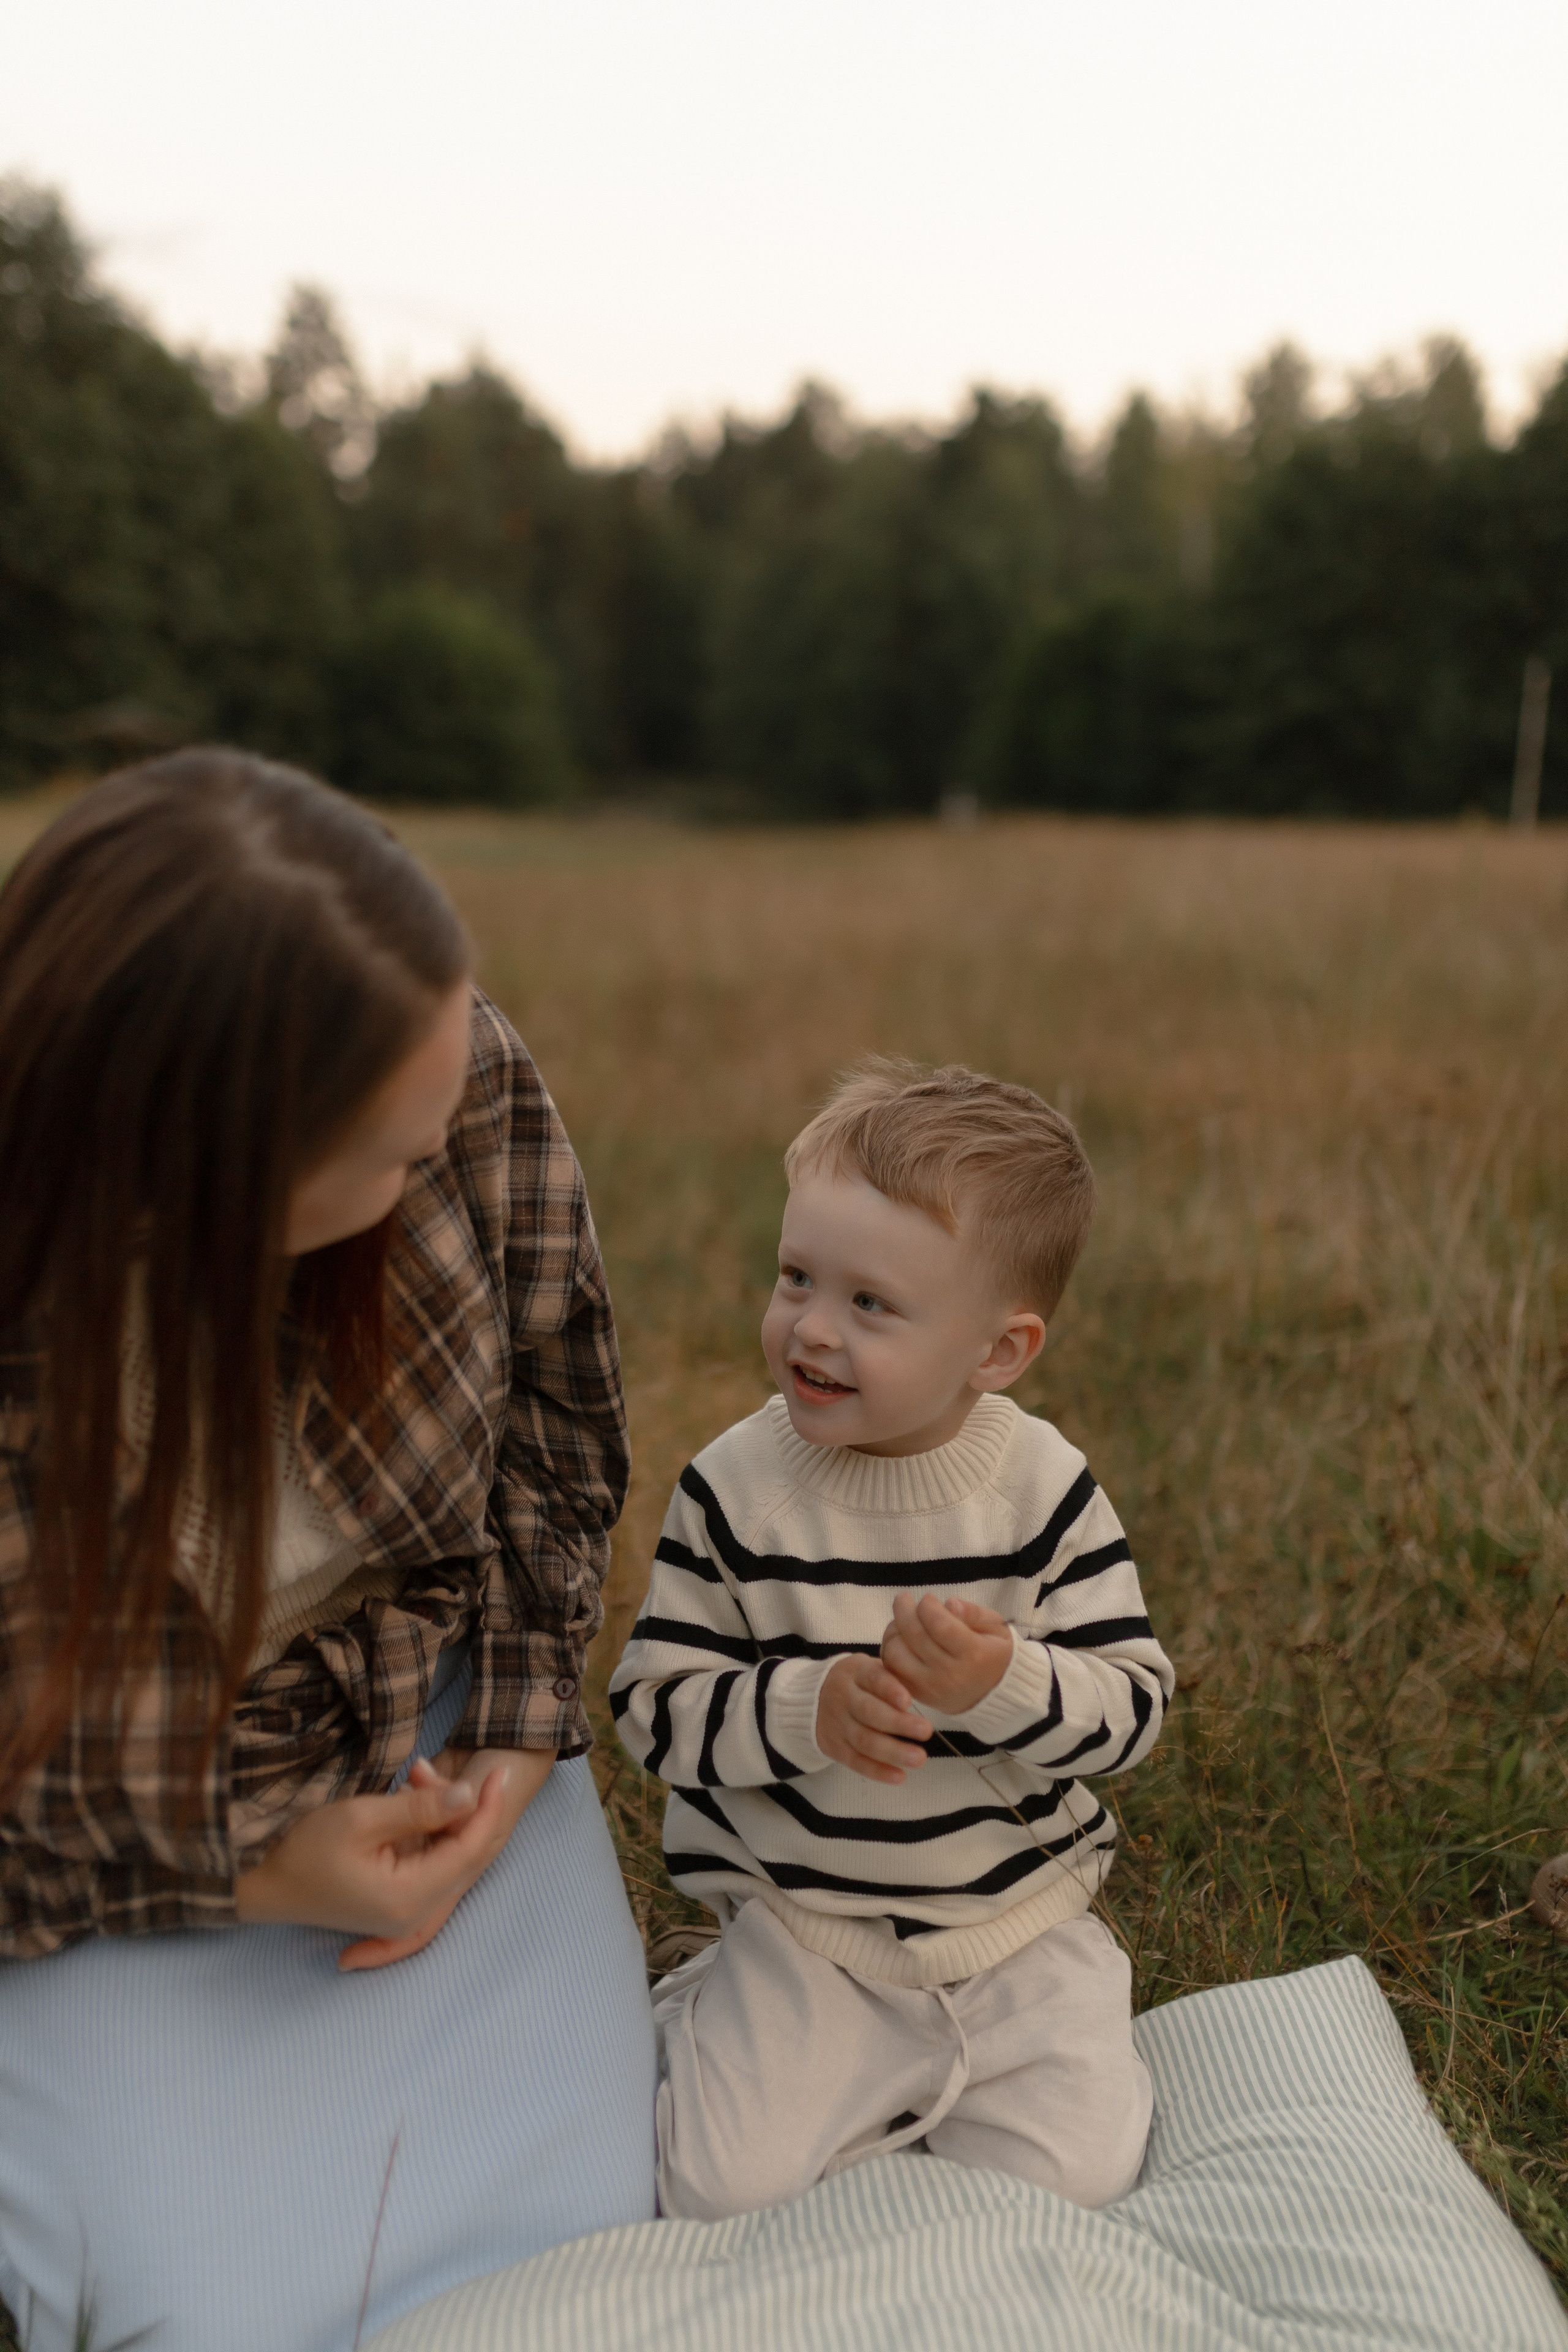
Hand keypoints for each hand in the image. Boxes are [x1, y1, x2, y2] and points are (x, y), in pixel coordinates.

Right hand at [234, 1746, 552, 1970]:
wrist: (264, 1885)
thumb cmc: (306, 1849)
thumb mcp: (363, 1818)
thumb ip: (420, 1808)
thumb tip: (470, 1796)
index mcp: (410, 1897)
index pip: (469, 1850)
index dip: (488, 1809)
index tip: (498, 1772)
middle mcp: (414, 1914)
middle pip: (464, 1858)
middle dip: (468, 1811)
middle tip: (464, 1769)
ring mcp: (405, 1914)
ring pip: (448, 1860)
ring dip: (445, 1818)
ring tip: (420, 1776)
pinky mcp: (395, 1906)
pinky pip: (428, 1867)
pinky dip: (428, 1833)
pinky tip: (412, 1799)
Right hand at [815, 1653, 931, 1785]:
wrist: (811, 1699)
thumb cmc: (856, 1684)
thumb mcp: (868, 1670)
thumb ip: (892, 1680)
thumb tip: (922, 1695)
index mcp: (856, 1673)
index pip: (873, 1679)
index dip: (890, 1690)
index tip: (908, 1701)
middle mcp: (843, 1697)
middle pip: (869, 1712)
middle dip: (898, 1723)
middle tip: (926, 1731)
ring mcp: (837, 1724)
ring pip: (864, 1740)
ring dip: (893, 1751)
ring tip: (919, 1758)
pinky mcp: (834, 1747)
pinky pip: (856, 1761)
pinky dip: (878, 1771)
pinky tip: (899, 1775)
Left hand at [881, 1593, 1012, 1715]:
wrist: (995, 1695)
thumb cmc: (995, 1654)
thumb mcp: (997, 1628)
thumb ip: (974, 1613)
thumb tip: (949, 1603)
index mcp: (974, 1654)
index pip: (940, 1624)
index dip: (928, 1606)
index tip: (929, 1598)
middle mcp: (950, 1674)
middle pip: (914, 1636)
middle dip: (904, 1610)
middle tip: (905, 1599)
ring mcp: (932, 1688)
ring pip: (896, 1655)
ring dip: (893, 1632)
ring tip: (902, 1622)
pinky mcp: (919, 1695)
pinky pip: (892, 1671)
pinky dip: (891, 1651)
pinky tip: (901, 1640)